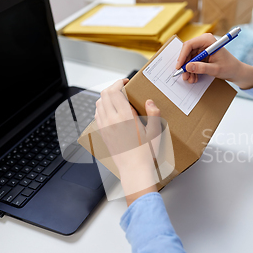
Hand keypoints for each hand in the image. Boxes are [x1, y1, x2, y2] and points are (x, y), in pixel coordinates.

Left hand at [94, 79, 160, 204]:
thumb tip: (150, 102)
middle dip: (112, 88)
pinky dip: (102, 108)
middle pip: (104, 95)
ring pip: (98, 104)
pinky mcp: (103, 134)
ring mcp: (105, 127)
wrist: (134, 169)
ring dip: (106, 98)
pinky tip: (112, 112)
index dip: (118, 83)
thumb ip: (154, 114)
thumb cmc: (145, 153)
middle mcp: (111, 120)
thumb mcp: (155, 132)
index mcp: (124, 117)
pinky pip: (97, 115)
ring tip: (117, 99)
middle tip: (122, 89)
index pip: (114, 92)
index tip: (125, 82)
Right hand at [175, 33, 252, 89]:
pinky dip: (192, 70)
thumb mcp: (215, 69)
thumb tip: (188, 67)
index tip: (179, 67)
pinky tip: (194, 78)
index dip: (182, 56)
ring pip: (189, 59)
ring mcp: (202, 48)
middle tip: (184, 76)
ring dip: (188, 70)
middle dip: (185, 65)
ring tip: (190, 80)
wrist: (236, 71)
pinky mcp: (202, 55)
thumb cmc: (229, 67)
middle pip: (187, 52)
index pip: (189, 45)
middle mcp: (203, 42)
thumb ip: (201, 68)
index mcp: (207, 40)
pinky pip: (193, 62)